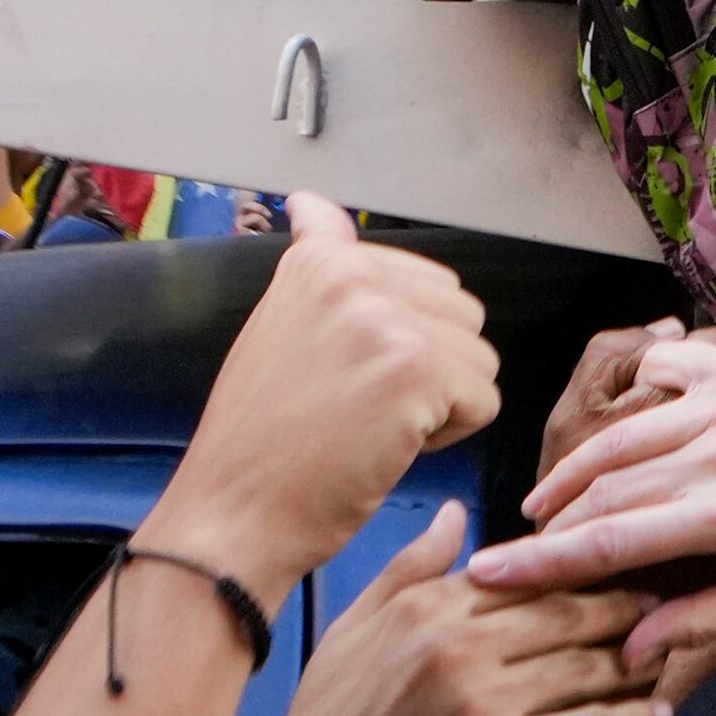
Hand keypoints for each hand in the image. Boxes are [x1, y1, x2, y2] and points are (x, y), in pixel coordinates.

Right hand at [136, 197, 500, 599]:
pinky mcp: (417, 371)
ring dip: (439, 401)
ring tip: (366, 425)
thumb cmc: (258, 437)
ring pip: (477, 358)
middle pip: (460, 314)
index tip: (336, 371)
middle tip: (353, 405)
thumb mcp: (278, 324)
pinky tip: (384, 447)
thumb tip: (309, 199)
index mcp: (323, 261)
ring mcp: (387, 320)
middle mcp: (355, 276)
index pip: (421, 277)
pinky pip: (483, 400)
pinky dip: (447, 435)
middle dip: (427, 366)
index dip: (396, 337)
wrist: (231, 515)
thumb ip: (316, 261)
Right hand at [183, 503, 666, 715]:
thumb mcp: (352, 633)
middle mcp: (457, 645)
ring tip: (668, 654)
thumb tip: (456, 512)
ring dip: (639, 662)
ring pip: (589, 666)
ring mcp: (482, 700)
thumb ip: (411, 569)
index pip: (531, 572)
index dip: (585, 567)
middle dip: (627, 606)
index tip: (626, 562)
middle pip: (571, 611)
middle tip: (666, 603)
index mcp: (427, 607)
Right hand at [470, 334, 715, 662]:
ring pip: (619, 435)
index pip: (610, 539)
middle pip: (603, 489)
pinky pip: (662, 368)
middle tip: (515, 547)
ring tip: (546, 503)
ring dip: (573, 470)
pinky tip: (618, 428)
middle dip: (548, 522)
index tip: (488, 571)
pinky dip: (631, 393)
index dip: (542, 560)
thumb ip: (699, 619)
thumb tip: (627, 650)